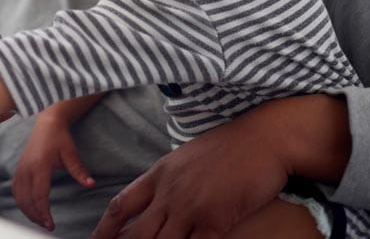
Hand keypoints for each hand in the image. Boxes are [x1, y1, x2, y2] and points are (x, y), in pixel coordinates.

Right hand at [13, 110, 94, 231]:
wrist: (46, 122)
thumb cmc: (59, 137)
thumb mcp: (71, 152)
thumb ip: (79, 170)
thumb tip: (91, 184)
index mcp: (39, 165)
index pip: (39, 195)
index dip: (43, 212)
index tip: (51, 224)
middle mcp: (26, 168)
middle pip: (27, 200)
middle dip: (36, 216)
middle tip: (48, 226)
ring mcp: (20, 169)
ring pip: (19, 197)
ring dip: (28, 211)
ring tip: (41, 220)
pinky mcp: (19, 169)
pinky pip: (16, 191)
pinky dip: (22, 202)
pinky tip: (30, 209)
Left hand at [92, 94, 348, 238]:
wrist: (263, 139)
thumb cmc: (230, 147)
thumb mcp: (186, 157)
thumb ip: (168, 179)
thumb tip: (157, 195)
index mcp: (160, 175)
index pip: (122, 204)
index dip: (105, 227)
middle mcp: (170, 192)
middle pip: (138, 232)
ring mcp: (192, 207)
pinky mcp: (216, 219)